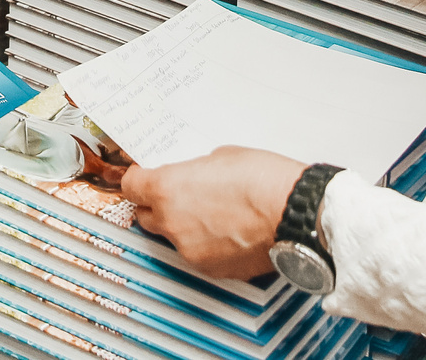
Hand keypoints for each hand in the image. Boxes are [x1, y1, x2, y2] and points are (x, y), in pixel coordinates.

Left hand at [122, 147, 306, 280]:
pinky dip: (206, 245)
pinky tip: (228, 231)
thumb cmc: (263, 180)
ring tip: (214, 213)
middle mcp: (172, 224)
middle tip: (177, 195)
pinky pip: (198, 254)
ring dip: (184, 226)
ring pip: (173, 238)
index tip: (142, 177)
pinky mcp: (212, 270)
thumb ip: (193, 170)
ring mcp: (190, 251)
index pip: (130, 187)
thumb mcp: (220, 156)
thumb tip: (190, 179)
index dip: (137, 180)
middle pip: (145, 216)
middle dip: (156, 205)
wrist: (295, 214)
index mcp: (167, 189)